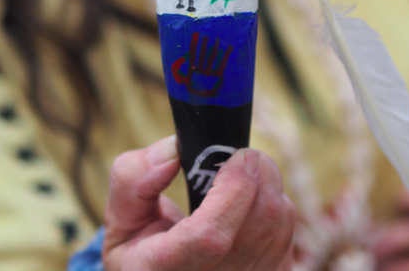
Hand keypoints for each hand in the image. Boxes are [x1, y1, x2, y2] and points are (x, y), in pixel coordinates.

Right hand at [103, 136, 295, 270]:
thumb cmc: (144, 246)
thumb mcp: (121, 217)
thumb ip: (135, 178)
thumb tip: (175, 150)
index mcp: (163, 269)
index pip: (210, 238)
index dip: (233, 191)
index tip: (237, 156)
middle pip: (259, 223)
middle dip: (258, 174)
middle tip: (242, 155)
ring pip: (279, 221)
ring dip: (267, 185)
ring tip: (241, 179)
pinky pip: (287, 232)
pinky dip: (275, 207)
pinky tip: (250, 208)